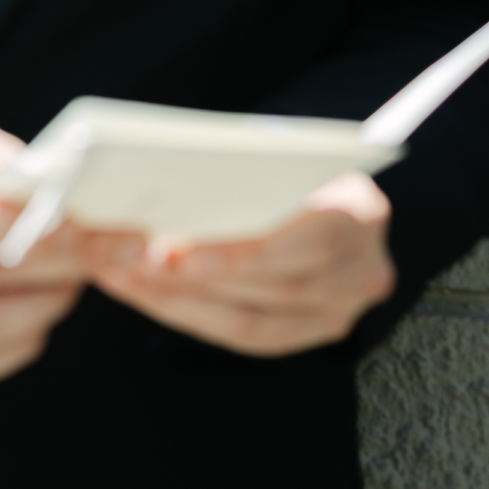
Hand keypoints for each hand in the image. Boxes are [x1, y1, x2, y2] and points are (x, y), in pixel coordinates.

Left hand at [93, 172, 395, 354]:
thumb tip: (154, 178)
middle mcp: (364, 269)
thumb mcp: (272, 152)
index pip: (306, 241)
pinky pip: (248, 336)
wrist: (313, 182)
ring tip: (125, 277)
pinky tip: (147, 295)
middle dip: (196, 279)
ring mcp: (343, 307)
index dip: (238, 253)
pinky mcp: (314, 329)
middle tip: (131, 263)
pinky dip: (192, 315)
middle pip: (277, 286)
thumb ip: (237, 171)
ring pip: (256, 320)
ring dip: (181, 300)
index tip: (172, 249)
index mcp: (362, 212)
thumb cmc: (280, 161)